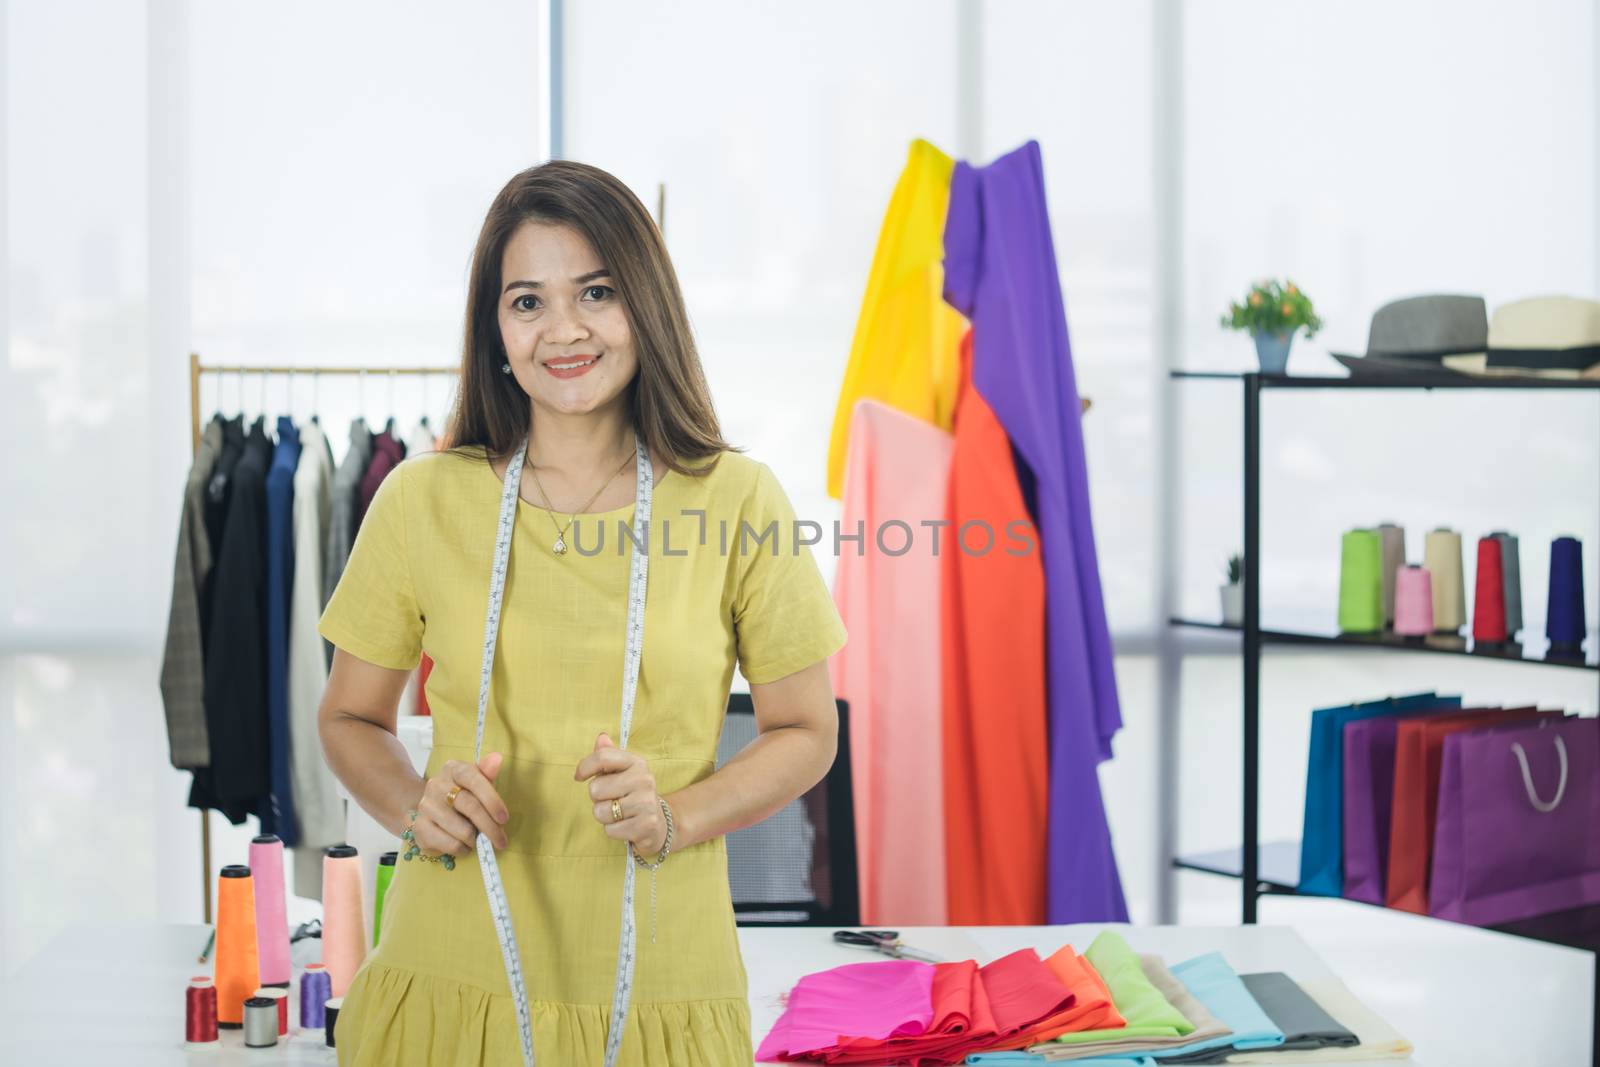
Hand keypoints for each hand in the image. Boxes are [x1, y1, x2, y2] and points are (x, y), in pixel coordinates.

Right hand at [406, 752, 510, 856]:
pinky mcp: (420, 828)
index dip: (491, 800)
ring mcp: (426, 806)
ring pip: (462, 830)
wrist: (431, 810)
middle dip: (490, 827)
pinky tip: (464, 846)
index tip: (504, 819)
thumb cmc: (463, 795)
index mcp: (453, 769)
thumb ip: (487, 772)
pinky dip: (463, 849)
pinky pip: (450, 844)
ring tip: (478, 840)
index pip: (474, 780)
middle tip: (501, 841)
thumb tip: (497, 759)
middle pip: (470, 806)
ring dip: (475, 840)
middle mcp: (436, 785)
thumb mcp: (477, 781)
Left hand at [575, 732, 665, 855]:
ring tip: (619, 813)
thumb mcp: (622, 772)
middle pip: (596, 788)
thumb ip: (609, 755)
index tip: (579, 777)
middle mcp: (644, 780)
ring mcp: (646, 803)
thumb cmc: (633, 794)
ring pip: (601, 811)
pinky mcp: (646, 825)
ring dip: (604, 816)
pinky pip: (610, 830)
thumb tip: (601, 737)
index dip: (585, 767)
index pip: (603, 757)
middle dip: (597, 798)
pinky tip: (626, 825)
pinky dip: (613, 830)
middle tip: (612, 799)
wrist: (659, 822)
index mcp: (637, 763)